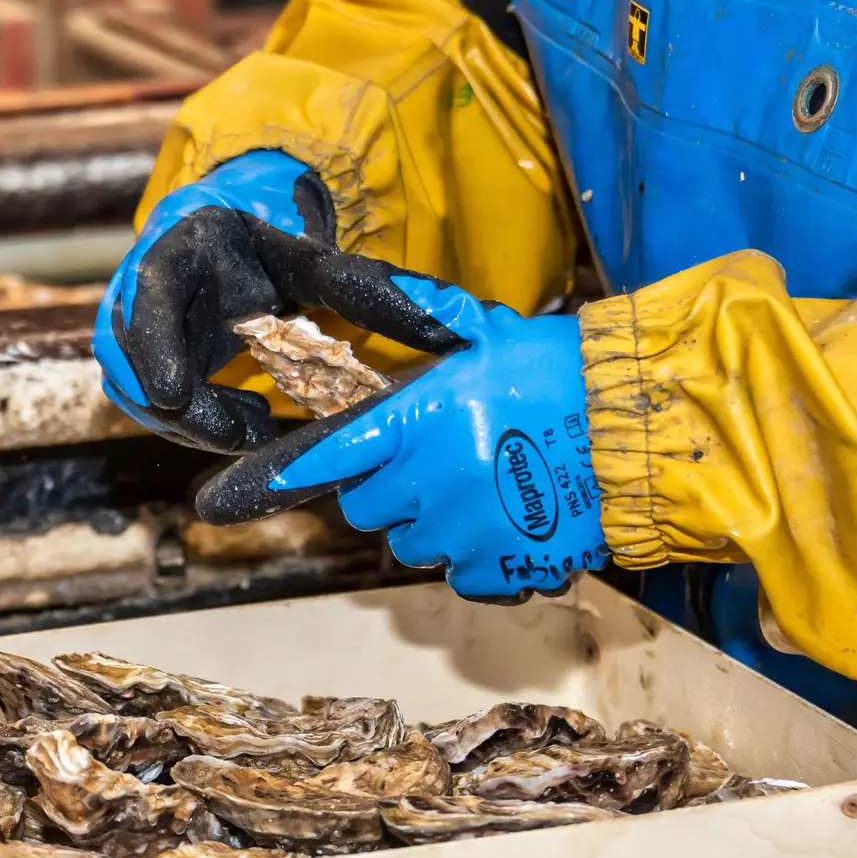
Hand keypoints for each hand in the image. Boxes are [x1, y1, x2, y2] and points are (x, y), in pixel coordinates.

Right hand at [92, 151, 466, 451]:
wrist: (223, 250)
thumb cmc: (269, 253)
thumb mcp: (316, 264)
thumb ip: (370, 291)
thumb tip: (451, 330)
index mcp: (179, 248)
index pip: (150, 292)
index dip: (153, 345)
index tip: (174, 392)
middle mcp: (138, 292)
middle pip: (137, 363)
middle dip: (192, 410)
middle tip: (252, 430)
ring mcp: (130, 333)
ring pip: (144, 397)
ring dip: (201, 423)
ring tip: (257, 421)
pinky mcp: (136, 369)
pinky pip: (156, 412)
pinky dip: (201, 426)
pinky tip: (245, 418)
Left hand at [194, 276, 609, 602]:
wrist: (639, 428)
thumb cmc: (562, 370)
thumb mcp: (490, 330)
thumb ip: (430, 314)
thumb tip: (383, 282)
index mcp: (416, 419)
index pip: (326, 458)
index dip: (275, 480)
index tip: (217, 503)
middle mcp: (428, 481)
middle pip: (368, 510)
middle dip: (389, 490)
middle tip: (439, 461)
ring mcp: (463, 531)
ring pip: (414, 545)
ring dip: (434, 524)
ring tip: (486, 486)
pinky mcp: (501, 567)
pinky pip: (463, 575)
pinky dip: (479, 557)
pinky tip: (512, 520)